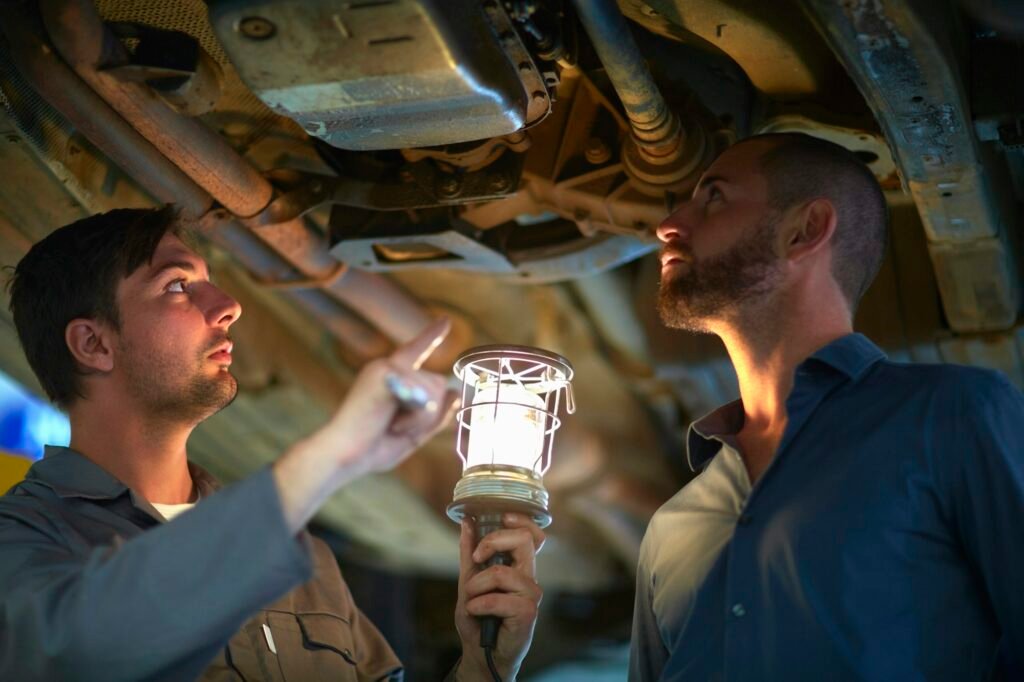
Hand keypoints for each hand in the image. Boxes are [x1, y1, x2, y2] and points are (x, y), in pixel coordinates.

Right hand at [273, 317, 457, 532]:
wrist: (343, 456)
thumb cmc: (372, 449)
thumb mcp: (413, 433)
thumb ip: (435, 415)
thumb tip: (456, 392)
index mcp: (390, 378)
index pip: (416, 352)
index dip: (431, 335)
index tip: (446, 321)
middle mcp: (387, 367)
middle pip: (438, 384)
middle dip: (430, 414)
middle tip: (396, 428)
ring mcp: (385, 367)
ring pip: (435, 391)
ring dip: (421, 419)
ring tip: (392, 427)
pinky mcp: (385, 372)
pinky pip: (423, 396)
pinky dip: (414, 418)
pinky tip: (391, 424)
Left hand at [455, 514, 544, 681]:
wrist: (481, 653)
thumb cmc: (479, 617)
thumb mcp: (468, 580)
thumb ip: (470, 553)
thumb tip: (467, 521)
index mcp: (519, 567)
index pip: (534, 535)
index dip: (522, 520)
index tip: (502, 517)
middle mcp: (529, 578)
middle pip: (524, 540)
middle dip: (494, 542)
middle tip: (477, 557)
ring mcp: (531, 595)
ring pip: (502, 572)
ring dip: (476, 585)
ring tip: (471, 600)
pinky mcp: (528, 613)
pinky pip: (498, 599)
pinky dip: (478, 604)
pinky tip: (475, 611)